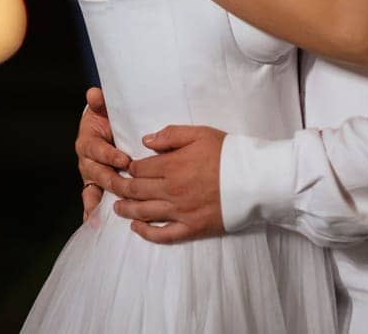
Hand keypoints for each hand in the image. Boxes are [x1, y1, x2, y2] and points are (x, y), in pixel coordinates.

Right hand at [75, 87, 128, 221]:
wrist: (104, 128)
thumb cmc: (107, 119)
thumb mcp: (104, 109)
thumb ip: (100, 102)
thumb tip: (93, 93)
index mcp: (88, 141)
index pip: (97, 149)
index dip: (109, 155)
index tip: (124, 160)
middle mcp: (86, 160)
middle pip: (97, 172)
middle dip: (111, 179)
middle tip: (126, 185)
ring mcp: (90, 176)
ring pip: (93, 189)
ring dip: (102, 200)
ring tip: (112, 211)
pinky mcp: (95, 187)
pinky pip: (91, 201)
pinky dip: (92, 212)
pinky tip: (96, 223)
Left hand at [114, 125, 225, 243]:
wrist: (255, 179)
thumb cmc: (228, 153)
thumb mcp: (200, 133)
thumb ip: (171, 135)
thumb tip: (145, 141)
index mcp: (172, 166)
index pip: (140, 168)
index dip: (129, 168)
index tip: (126, 168)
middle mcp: (171, 190)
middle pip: (136, 190)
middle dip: (120, 188)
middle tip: (112, 187)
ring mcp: (180, 211)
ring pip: (144, 212)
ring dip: (126, 209)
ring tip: (117, 207)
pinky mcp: (191, 228)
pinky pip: (163, 234)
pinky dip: (146, 232)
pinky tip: (136, 227)